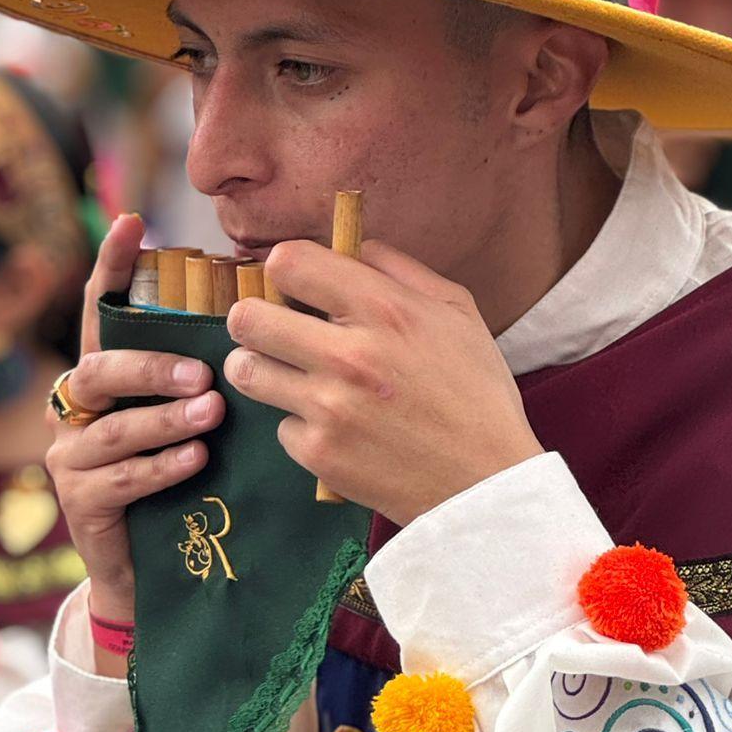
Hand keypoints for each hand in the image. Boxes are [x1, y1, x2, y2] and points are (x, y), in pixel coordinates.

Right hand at [45, 214, 223, 625]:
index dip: (111, 266)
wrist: (150, 567)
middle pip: (101, 368)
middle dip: (151, 365)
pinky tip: (196, 461)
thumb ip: (206, 373)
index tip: (134, 222)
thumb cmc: (183, 475)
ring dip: (165, 418)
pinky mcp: (79, 501)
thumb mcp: (191, 416)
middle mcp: (78, 405)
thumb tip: (266, 326)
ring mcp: (72, 454)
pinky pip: (119, 478)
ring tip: (211, 414)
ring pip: (114, 426)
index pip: (102, 310)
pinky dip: (161, 467)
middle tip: (202, 373)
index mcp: (106, 373)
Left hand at [224, 239, 543, 525]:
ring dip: (261, 367)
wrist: (487, 485)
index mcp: (383, 309)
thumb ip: (399, 268)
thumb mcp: (456, 311)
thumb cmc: (475, 392)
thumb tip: (350, 246)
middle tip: (275, 329)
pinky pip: (278, 423)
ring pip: (244, 369)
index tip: (295, 285)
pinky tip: (333, 426)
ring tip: (290, 373)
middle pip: (245, 316)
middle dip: (254, 317)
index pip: (288, 261)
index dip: (284, 269)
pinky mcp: (318, 454)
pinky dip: (300, 424)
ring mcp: (328, 408)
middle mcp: (348, 355)